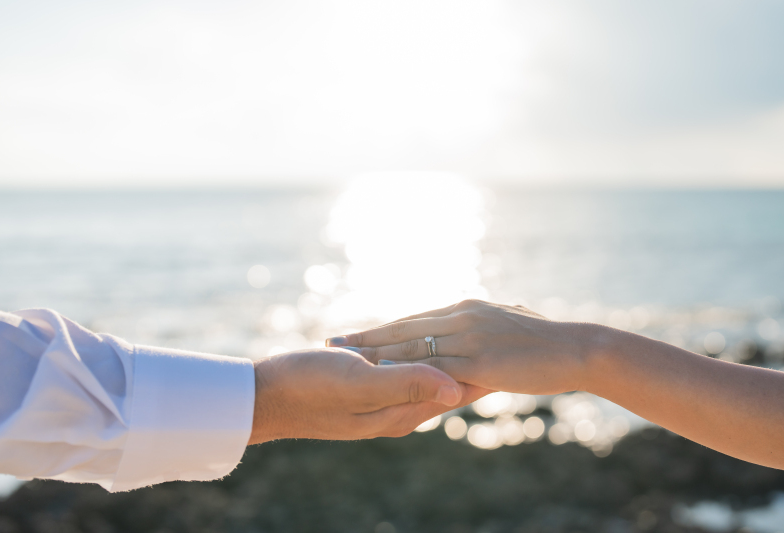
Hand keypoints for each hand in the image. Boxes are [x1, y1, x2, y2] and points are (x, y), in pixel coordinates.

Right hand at [249, 347, 490, 443]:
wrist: (265, 398)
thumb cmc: (307, 390)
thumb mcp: (359, 386)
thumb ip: (409, 384)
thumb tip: (459, 388)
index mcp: (403, 409)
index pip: (459, 388)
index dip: (488, 369)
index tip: (518, 354)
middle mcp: (398, 409)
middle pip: (451, 385)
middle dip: (479, 366)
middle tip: (510, 344)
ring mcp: (382, 401)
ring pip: (430, 378)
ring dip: (453, 360)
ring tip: (480, 345)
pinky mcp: (365, 388)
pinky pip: (406, 373)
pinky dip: (423, 358)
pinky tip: (427, 350)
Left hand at [325, 300, 594, 395]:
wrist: (576, 348)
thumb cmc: (546, 340)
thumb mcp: (512, 321)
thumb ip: (494, 318)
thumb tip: (497, 310)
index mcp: (464, 309)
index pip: (412, 319)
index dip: (380, 328)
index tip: (353, 333)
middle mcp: (460, 317)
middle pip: (402, 328)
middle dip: (365, 336)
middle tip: (332, 341)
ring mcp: (468, 336)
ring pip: (412, 345)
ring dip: (376, 354)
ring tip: (345, 360)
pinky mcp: (479, 359)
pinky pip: (435, 366)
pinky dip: (407, 371)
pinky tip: (385, 377)